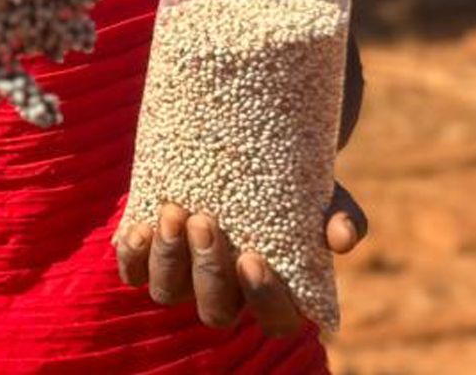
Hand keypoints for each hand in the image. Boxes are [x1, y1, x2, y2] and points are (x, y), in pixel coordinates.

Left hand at [114, 182, 367, 336]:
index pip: (275, 321)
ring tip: (174, 211)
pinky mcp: (150, 259)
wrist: (248, 154)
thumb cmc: (293, 187)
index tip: (253, 258)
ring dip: (168, 259)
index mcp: (274, 294)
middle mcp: (227, 295)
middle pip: (215, 312)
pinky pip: (133, 274)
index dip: (263, 300)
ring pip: (169, 294)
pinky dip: (132, 255)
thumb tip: (343, 238)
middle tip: (205, 222)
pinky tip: (139, 226)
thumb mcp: (325, 196)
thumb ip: (342, 217)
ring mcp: (185, 279)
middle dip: (208, 271)